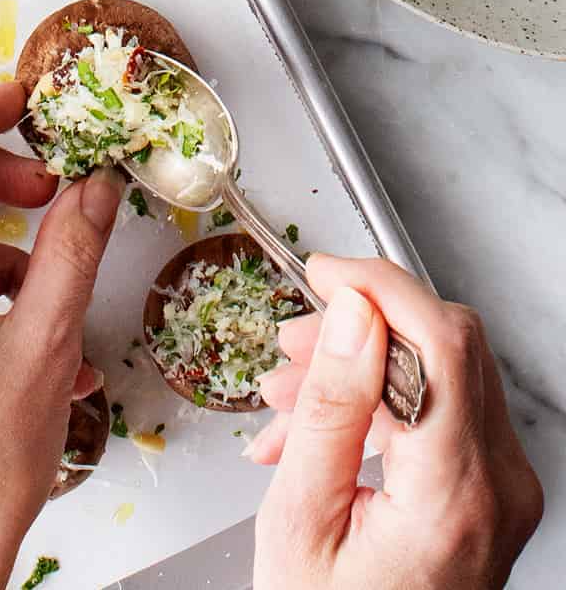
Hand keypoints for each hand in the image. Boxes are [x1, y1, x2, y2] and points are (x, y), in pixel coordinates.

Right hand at [251, 254, 542, 589]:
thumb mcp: (302, 519)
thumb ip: (331, 409)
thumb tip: (352, 314)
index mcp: (457, 496)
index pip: (442, 342)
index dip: (381, 287)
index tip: (323, 273)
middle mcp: (501, 491)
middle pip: (448, 348)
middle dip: (361, 326)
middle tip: (290, 343)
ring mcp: (505, 495)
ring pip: (442, 374)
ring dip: (363, 365)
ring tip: (287, 397)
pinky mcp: (492, 498)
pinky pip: (442, 416)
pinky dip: (381, 405)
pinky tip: (315, 432)